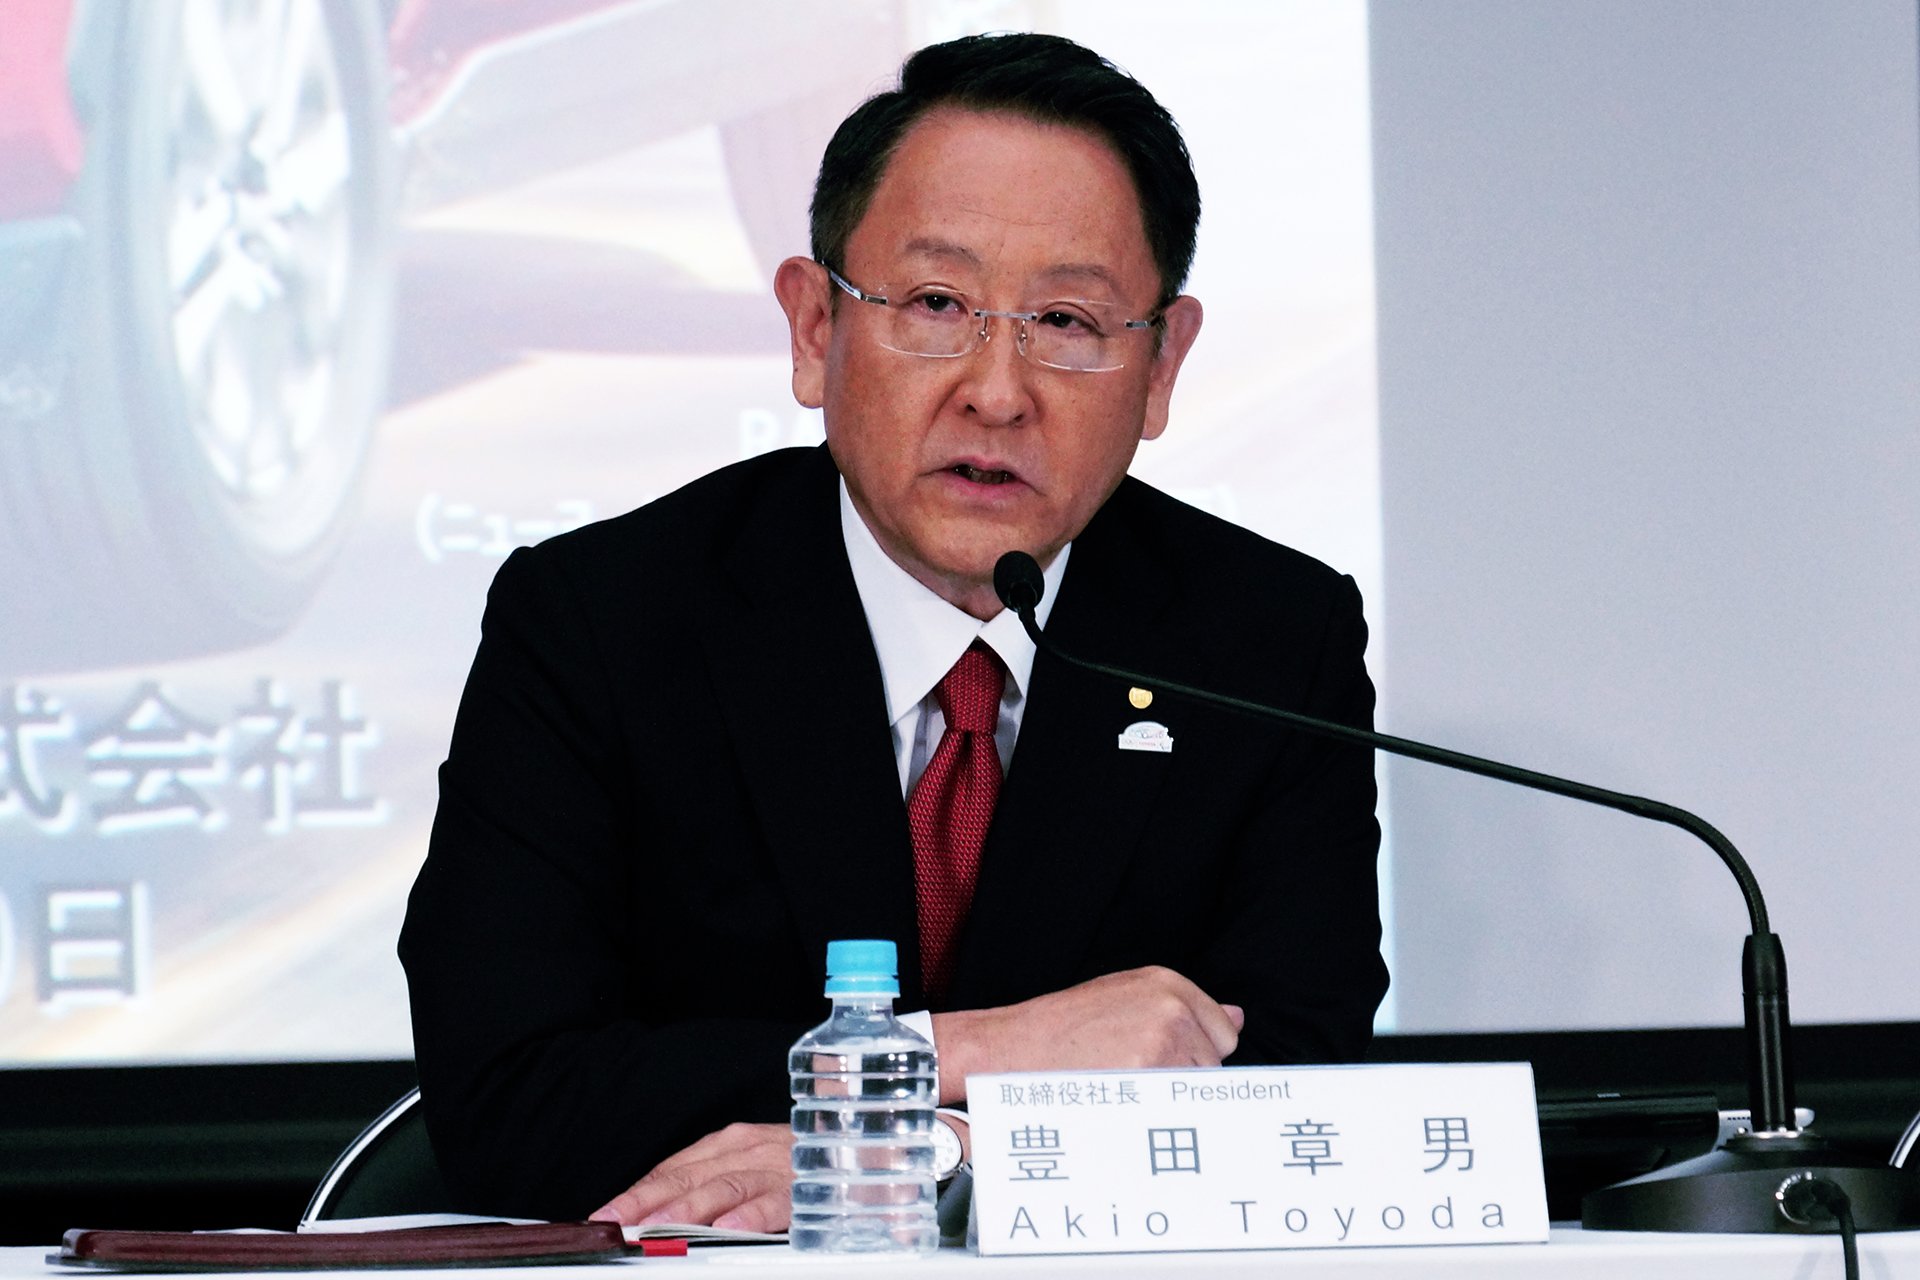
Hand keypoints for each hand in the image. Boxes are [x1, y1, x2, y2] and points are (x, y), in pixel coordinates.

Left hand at [589, 1122, 791, 1231]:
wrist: (868, 1146)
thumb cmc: (801, 1166)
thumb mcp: (752, 1169)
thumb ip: (712, 1186)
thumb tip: (658, 1213)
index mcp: (730, 1144)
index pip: (672, 1169)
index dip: (636, 1193)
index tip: (602, 1216)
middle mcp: (750, 1148)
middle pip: (688, 1176)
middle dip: (646, 1202)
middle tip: (615, 1225)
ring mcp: (779, 1165)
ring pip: (725, 1186)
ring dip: (688, 1209)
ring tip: (657, 1230)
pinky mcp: (808, 1186)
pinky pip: (777, 1201)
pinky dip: (752, 1214)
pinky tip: (728, 1229)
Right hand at [931, 966, 1242, 1103]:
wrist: (1015, 1048)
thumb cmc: (1065, 1027)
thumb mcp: (1124, 995)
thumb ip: (1183, 1006)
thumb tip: (1238, 1017)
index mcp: (1167, 983)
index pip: (1222, 1031)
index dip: (1195, 1052)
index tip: (1161, 1057)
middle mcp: (1172, 1007)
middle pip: (1214, 1062)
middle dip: (1183, 1075)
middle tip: (1133, 1072)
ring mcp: (1164, 1041)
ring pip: (1198, 1088)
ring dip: (1171, 1096)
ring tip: (1124, 1083)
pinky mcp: (1151, 1074)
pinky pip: (1180, 1106)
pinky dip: (1159, 1112)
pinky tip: (1124, 1098)